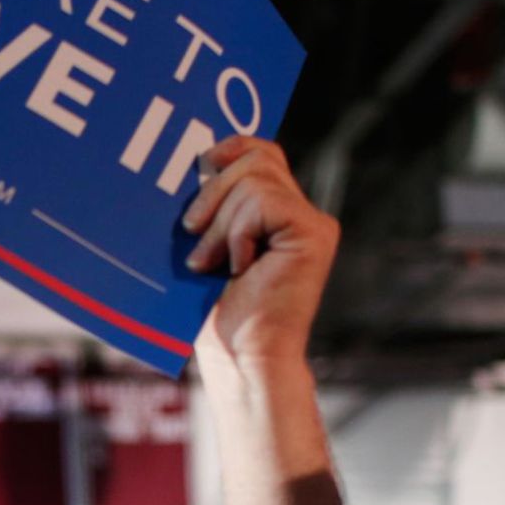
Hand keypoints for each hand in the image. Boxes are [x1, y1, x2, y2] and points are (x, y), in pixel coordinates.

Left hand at [181, 137, 338, 369]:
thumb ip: (214, 209)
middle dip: (212, 190)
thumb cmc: (216, 317)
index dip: (234, 146)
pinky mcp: (313, 233)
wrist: (240, 358)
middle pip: (257, 158)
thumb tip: (196, 165)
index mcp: (279, 218)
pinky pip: (262, 201)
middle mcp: (303, 216)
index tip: (204, 161)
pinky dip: (236, 232)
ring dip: (219, 222)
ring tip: (209, 263)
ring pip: (255, 179)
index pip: (264, 155)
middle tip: (191, 232)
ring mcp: (311, 224)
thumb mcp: (206, 249)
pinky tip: (236, 266)